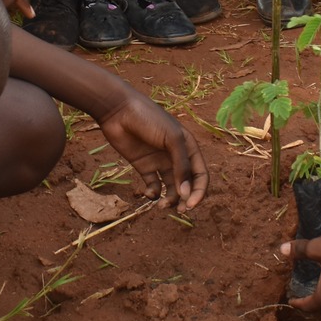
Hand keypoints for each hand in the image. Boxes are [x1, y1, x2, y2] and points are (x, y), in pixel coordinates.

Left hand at [97, 91, 208, 210]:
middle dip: (186, 199)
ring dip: (170, 199)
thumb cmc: (150, 119)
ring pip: (171, 188)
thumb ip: (181, 166)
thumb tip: (186, 193)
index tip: (190, 204)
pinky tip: (148, 194)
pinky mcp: (144, 166)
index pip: (201, 175)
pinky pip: (153, 185)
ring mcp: (160, 162)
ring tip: (162, 205)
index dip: (199, 191)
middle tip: (179, 210)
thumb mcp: (172, 140)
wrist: (119, 110)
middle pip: (187, 184)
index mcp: (189, 148)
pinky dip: (153, 194)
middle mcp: (176, 157)